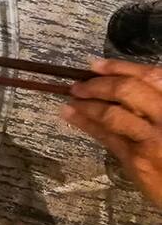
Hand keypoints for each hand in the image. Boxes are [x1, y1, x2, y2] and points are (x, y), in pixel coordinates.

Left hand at [62, 59, 161, 206]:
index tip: (96, 65)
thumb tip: (129, 84)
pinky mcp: (138, 159)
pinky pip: (107, 137)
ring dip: (87, 103)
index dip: (120, 67)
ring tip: (71, 98)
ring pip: (113, 113)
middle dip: (98, 84)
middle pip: (128, 91)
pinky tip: (70, 115)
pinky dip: (85, 123)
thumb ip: (158, 102)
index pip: (152, 76)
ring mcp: (153, 139)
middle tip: (78, 85)